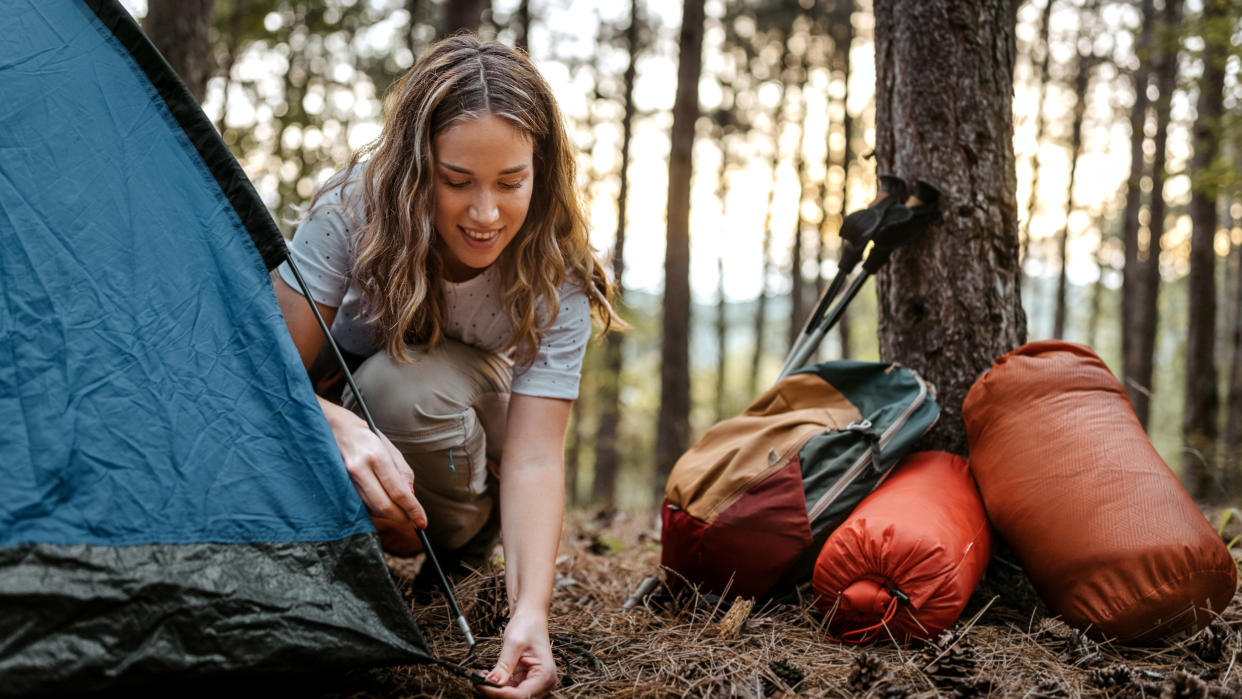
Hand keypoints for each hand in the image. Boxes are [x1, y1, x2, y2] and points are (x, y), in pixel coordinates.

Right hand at [318, 398, 426, 527]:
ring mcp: (346, 479)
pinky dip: (375, 509)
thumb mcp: (389, 447)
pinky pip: (361, 506)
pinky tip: (383, 503)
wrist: (332, 427)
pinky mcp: (339, 486)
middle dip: (401, 517)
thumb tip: (411, 496)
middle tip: (413, 520)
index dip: (412, 509)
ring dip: (389, 515)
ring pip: (372, 508)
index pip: (398, 491)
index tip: (422, 522)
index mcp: (376, 456)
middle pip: (383, 506)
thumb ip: (403, 472)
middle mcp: (359, 469)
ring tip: (400, 509)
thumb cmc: (364, 435)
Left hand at [480, 609, 556, 697]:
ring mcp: (533, 683)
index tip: (482, 684)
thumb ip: (504, 665)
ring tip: (481, 676)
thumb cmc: (527, 625)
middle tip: (478, 681)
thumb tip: (492, 683)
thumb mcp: (514, 643)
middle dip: (496, 693)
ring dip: (495, 690)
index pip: (522, 695)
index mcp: (545, 675)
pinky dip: (497, 685)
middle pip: (517, 698)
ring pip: (511, 696)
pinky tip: (487, 676)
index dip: (500, 693)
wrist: (530, 617)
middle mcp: (542, 683)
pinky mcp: (524, 681)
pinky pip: (509, 690)